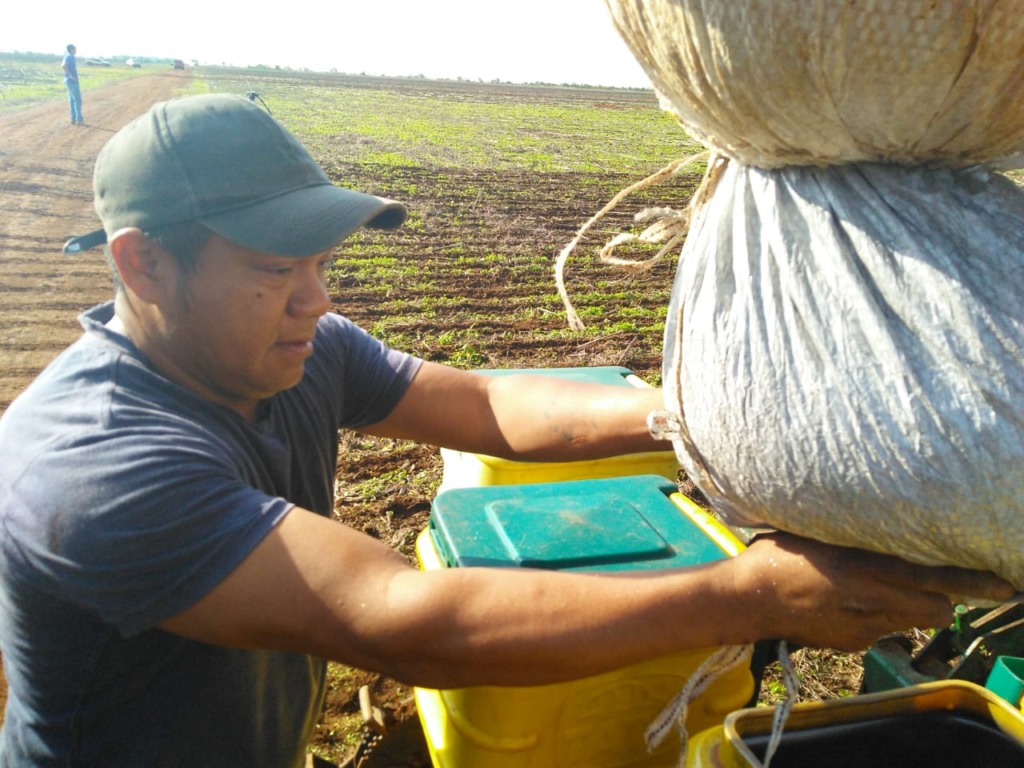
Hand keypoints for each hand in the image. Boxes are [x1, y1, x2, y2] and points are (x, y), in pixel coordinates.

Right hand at [732, 532, 1014, 650]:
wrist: (747, 601)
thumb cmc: (778, 555)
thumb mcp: (820, 534)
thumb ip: (860, 534)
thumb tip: (894, 524)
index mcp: (864, 572)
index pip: (933, 580)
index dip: (971, 583)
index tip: (1003, 584)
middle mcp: (871, 606)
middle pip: (934, 611)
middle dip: (939, 596)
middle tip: (928, 578)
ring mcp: (863, 631)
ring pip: (909, 621)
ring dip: (907, 604)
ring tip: (878, 586)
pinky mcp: (852, 645)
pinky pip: (882, 629)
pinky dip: (878, 616)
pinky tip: (848, 601)